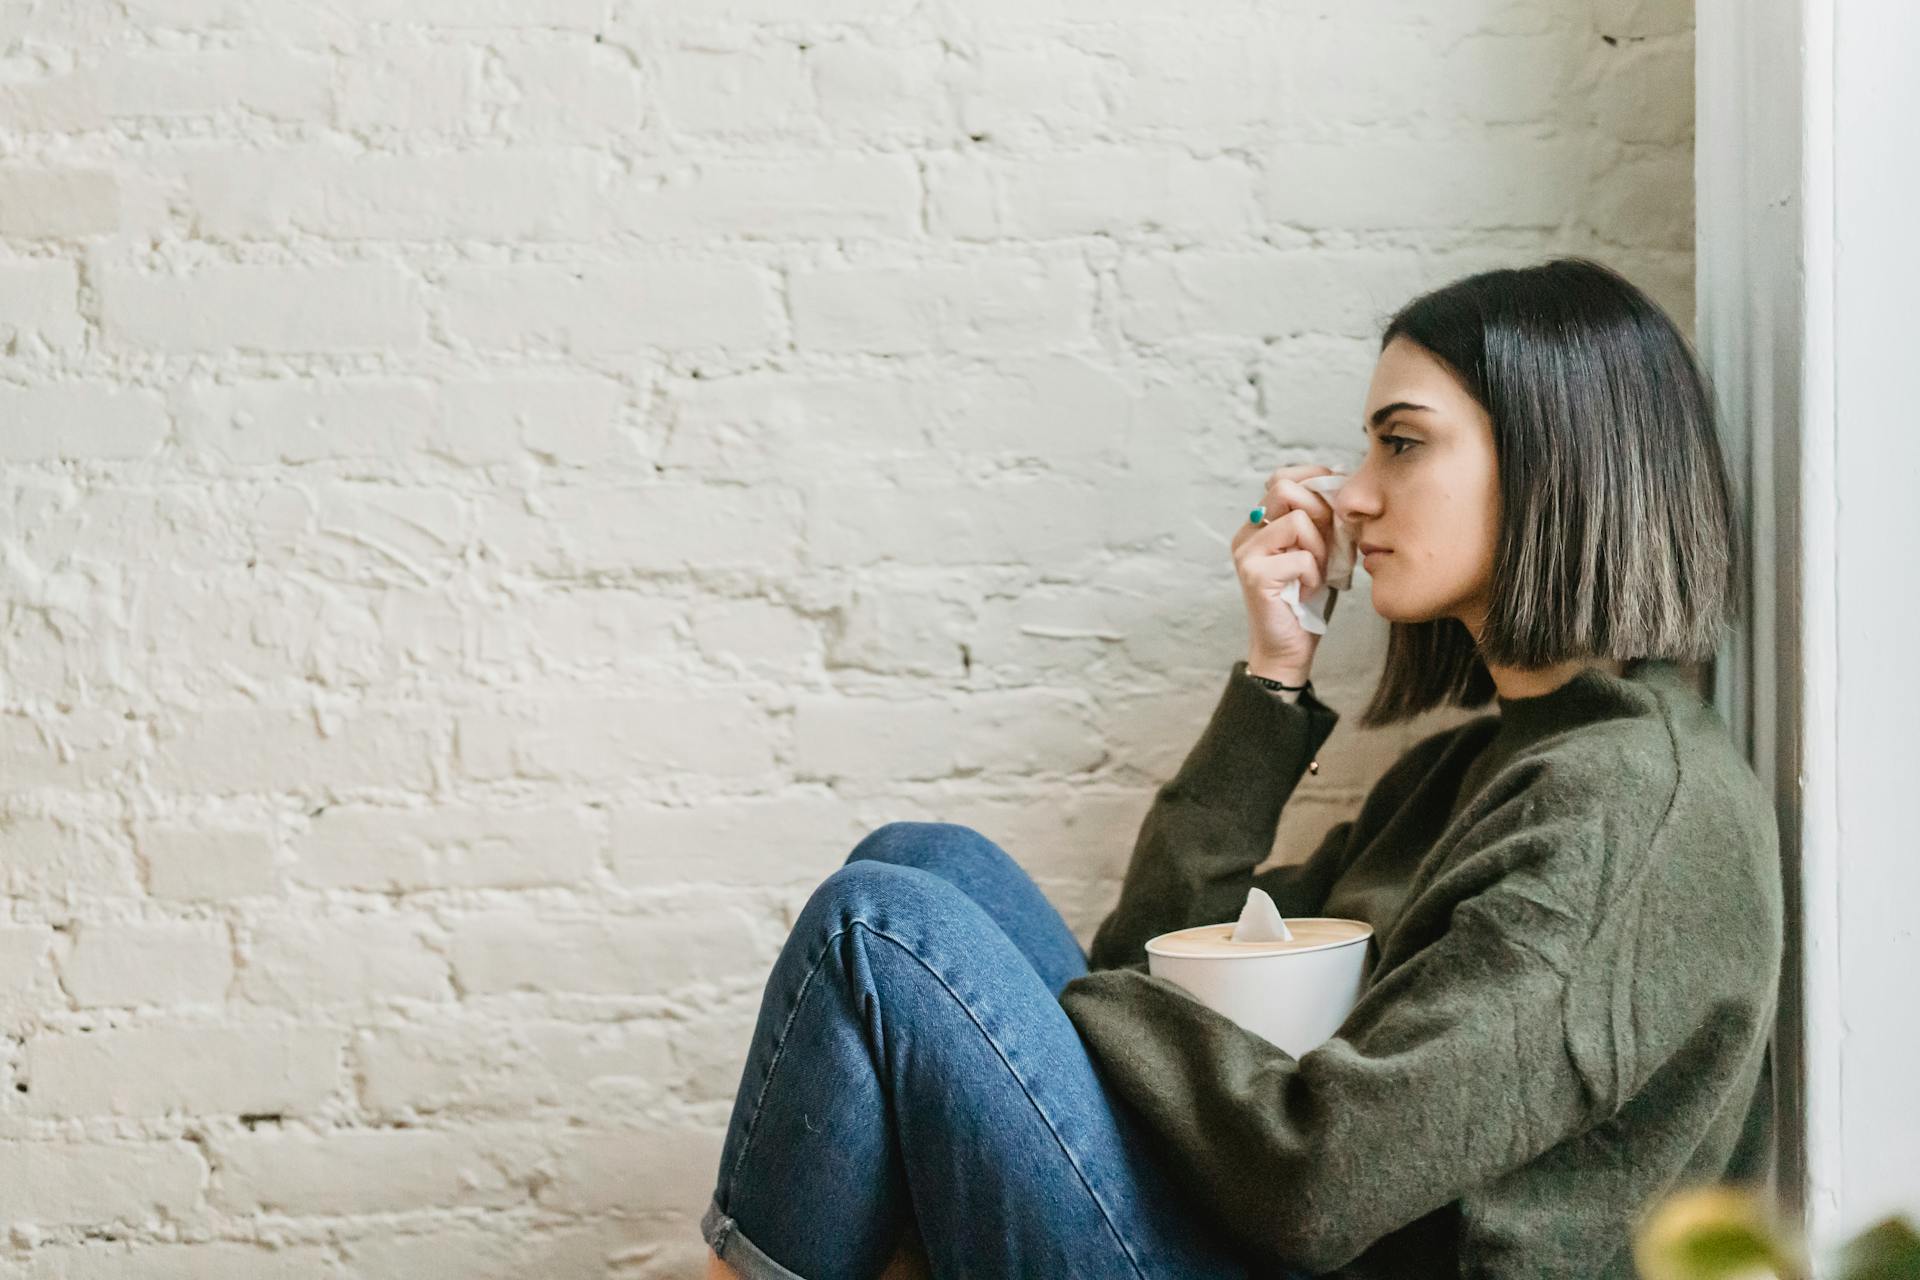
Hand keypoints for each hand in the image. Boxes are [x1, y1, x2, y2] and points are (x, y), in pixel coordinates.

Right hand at [1232, 464, 1340, 681]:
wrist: (1289, 648)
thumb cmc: (1307, 600)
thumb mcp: (1321, 549)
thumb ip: (1325, 520)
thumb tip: (1341, 481)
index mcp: (1260, 524)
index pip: (1281, 477)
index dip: (1313, 480)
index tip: (1335, 504)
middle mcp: (1247, 534)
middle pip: (1282, 488)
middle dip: (1318, 510)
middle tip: (1328, 541)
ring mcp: (1246, 553)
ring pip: (1296, 521)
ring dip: (1320, 547)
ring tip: (1317, 571)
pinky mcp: (1254, 575)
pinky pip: (1301, 556)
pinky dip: (1315, 574)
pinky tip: (1308, 589)